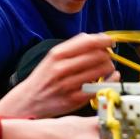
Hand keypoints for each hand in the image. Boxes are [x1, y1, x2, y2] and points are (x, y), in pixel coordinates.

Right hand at [0, 33, 117, 117]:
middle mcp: (62, 68)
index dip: (104, 40)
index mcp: (57, 54)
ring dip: (109, 68)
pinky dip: (110, 82)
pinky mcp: (75, 100)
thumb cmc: (44, 77)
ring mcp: (69, 85)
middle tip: (107, 57)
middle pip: (98, 55)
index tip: (110, 41)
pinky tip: (108, 79)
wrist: (28, 101)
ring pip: (102, 70)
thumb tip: (98, 37)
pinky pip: (100, 87)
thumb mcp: (52, 56)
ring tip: (105, 69)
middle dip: (107, 55)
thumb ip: (73, 46)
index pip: (88, 42)